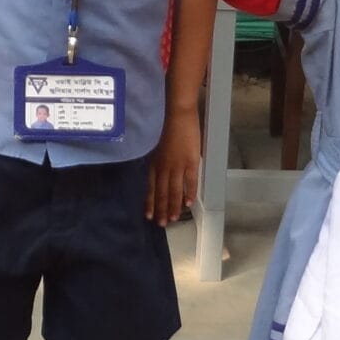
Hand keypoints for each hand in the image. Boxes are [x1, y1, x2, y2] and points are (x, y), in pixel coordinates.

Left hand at [149, 108, 202, 224]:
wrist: (178, 115)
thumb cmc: (167, 128)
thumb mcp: (157, 148)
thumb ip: (159, 162)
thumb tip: (161, 175)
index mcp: (155, 164)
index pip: (151, 188)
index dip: (151, 203)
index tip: (149, 216)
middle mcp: (164, 168)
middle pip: (162, 193)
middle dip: (161, 209)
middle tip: (162, 224)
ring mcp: (178, 166)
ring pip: (174, 191)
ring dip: (174, 206)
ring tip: (173, 218)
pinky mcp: (191, 162)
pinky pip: (190, 182)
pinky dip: (189, 193)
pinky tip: (188, 203)